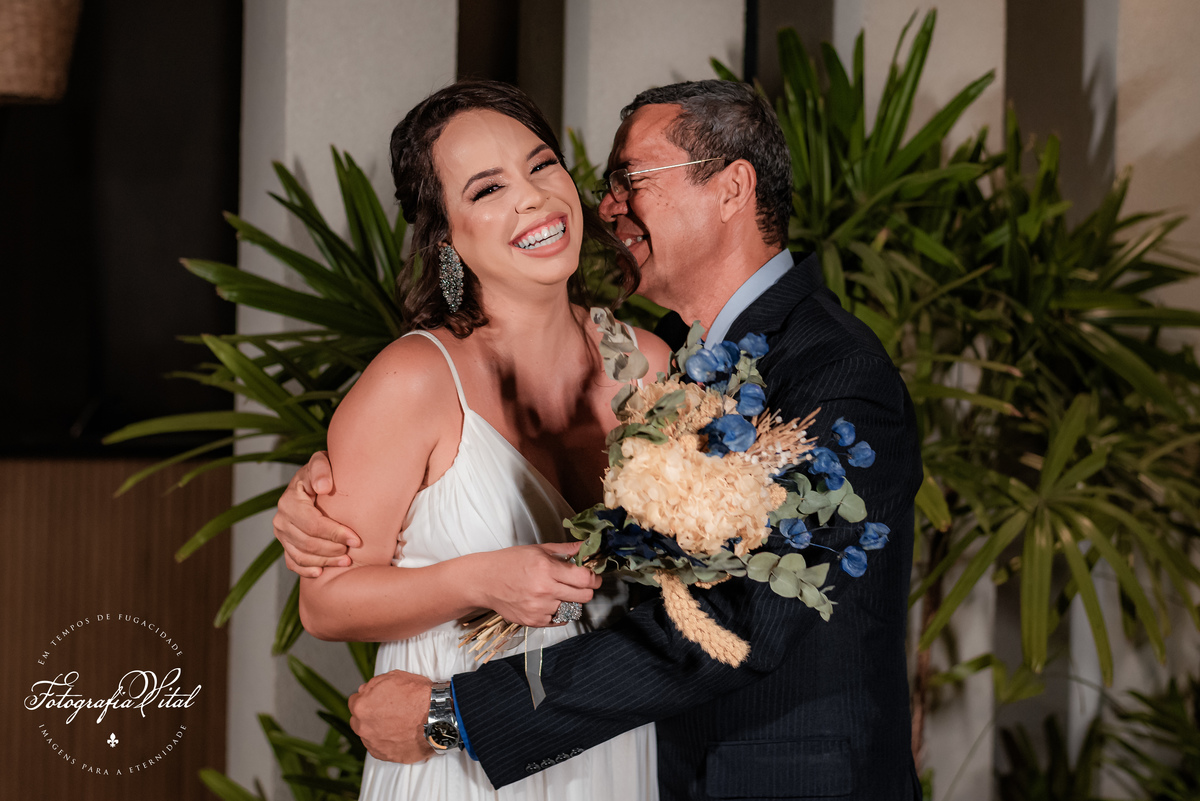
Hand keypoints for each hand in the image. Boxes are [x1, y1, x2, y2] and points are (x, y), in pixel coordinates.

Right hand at [272, 450, 361, 577]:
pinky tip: (321, 572)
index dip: (335, 534)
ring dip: (325, 561)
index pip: (313, 524)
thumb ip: (321, 470)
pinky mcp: (286, 544)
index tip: (356, 539)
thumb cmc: (322, 472)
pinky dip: (306, 570)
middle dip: (333, 550)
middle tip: (353, 551)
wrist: (314, 480)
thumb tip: (323, 487)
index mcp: (289, 501)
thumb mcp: (321, 462)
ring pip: (301, 556)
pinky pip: (293, 562)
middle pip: (307, 543)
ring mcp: (282, 534)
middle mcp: (281, 520)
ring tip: (346, 561)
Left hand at [349, 670, 434, 762]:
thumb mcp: (394, 677)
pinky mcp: (386, 756)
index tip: (375, 700)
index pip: (354, 702)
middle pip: (358, 721)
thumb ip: (373, 685)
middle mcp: (364, 728)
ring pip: (369, 735)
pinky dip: (387, 742)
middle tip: (386, 712)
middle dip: (369, 716)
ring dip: (377, 730)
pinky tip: (399, 734)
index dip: (367, 699)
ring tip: (396, 723)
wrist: (437, 717)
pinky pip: (380, 748)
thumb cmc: (418, 697)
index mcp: (362, 707)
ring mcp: (374, 744)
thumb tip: (365, 690)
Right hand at [473, 541, 602, 626]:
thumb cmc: (510, 562)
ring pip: (572, 609)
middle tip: (580, 584)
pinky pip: (559, 620)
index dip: (593, 577)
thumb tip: (587, 545)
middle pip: (584, 596)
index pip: (584, 578)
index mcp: (547, 569)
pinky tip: (549, 601)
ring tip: (558, 591)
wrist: (485, 581)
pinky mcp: (534, 621)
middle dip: (587, 589)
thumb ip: (565, 550)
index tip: (593, 575)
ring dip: (570, 601)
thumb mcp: (538, 550)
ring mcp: (539, 608)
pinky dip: (559, 612)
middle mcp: (545, 590)